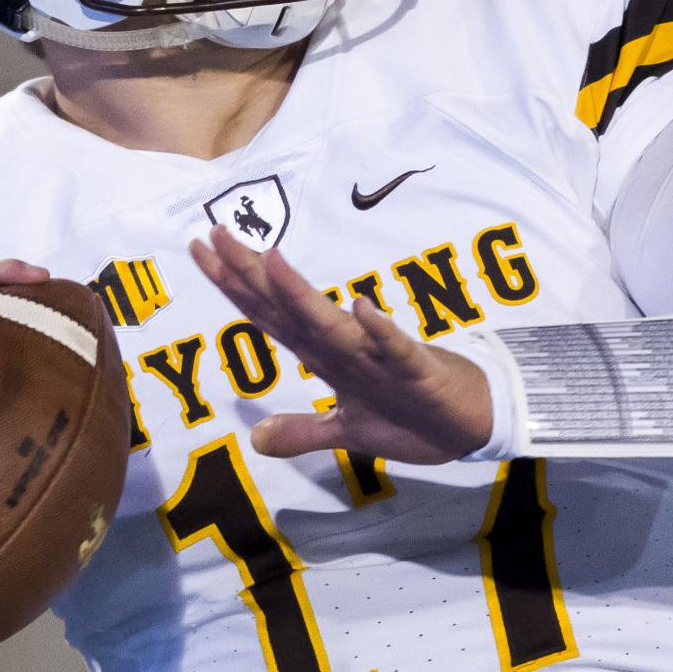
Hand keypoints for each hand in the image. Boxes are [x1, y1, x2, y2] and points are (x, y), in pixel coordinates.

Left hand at [189, 226, 492, 464]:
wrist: (472, 425)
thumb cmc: (411, 419)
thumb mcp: (348, 434)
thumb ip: (303, 432)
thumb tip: (256, 439)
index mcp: (327, 356)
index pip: (270, 315)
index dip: (234, 285)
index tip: (200, 249)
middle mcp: (346, 348)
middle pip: (288, 309)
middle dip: (250, 274)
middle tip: (214, 232)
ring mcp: (379, 357)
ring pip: (331, 325)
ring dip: (300, 295)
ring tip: (268, 260)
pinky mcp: (416, 372)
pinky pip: (395, 351)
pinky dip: (379, 332)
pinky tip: (361, 310)